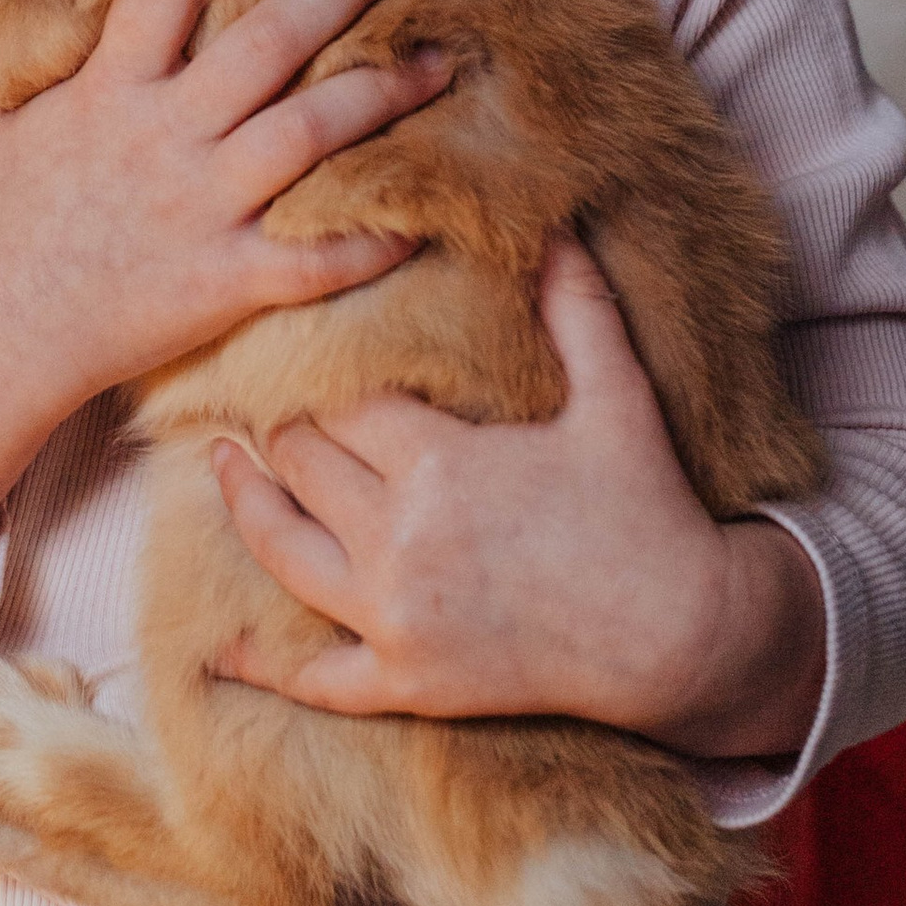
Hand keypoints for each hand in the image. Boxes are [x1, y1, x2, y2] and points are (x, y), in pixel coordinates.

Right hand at [0, 0, 452, 567]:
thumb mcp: (0, 116)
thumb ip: (42, 53)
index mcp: (110, 89)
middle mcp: (164, 138)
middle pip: (267, 43)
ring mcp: (199, 211)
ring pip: (310, 134)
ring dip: (383, 92)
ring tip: (442, 59)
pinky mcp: (223, 282)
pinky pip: (314, 259)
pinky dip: (370, 241)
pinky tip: (422, 218)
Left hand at [213, 239, 827, 761]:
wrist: (682, 638)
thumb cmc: (647, 510)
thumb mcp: (617, 400)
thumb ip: (579, 309)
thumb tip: (560, 222)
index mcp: (439, 464)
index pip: (340, 403)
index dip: (318, 375)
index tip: (300, 349)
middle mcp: (400, 540)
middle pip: (301, 465)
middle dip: (280, 429)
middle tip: (262, 398)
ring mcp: (395, 617)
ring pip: (283, 551)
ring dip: (246, 505)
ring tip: (223, 464)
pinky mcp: (406, 682)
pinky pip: (314, 677)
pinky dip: (263, 664)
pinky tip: (223, 649)